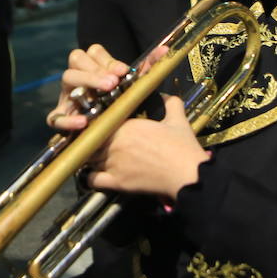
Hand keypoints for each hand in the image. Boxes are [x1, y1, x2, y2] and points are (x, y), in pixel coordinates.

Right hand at [46, 43, 166, 131]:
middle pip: (77, 58)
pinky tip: (83, 122)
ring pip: (67, 77)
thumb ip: (147, 68)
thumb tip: (165, 50)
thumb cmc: (121, 106)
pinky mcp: (61, 117)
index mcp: (94, 67)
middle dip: (96, 69)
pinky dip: (68, 118)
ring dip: (86, 81)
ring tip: (105, 92)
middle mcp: (79, 77)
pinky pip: (56, 116)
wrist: (113, 139)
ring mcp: (67, 96)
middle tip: (113, 83)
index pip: (94, 51)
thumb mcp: (133, 88)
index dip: (107, 60)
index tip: (123, 72)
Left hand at [86, 96, 206, 201]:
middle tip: (99, 145)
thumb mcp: (178, 120)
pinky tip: (96, 175)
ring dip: (91, 158)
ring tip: (97, 159)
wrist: (187, 174)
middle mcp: (115, 143)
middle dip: (94, 142)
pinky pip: (92, 179)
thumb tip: (166, 95)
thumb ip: (170, 103)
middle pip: (92, 140)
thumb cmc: (182, 148)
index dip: (100, 126)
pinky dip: (91, 178)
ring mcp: (114, 163)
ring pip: (89, 158)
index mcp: (126, 126)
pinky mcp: (117, 182)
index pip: (101, 122)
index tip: (104, 129)